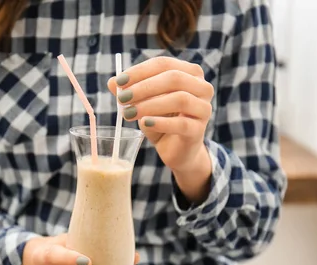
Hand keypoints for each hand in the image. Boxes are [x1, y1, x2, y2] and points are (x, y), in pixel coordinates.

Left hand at [108, 57, 213, 202]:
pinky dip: (161, 123)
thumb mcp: (144, 103)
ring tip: (128, 113)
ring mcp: (204, 108)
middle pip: (174, 78)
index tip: (119, 82)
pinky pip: (182, 123)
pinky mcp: (199, 130)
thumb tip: (112, 82)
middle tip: (122, 98)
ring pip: (180, 99)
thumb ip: (131, 91)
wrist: (176, 149)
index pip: (164, 64)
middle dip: (144, 87)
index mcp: (189, 73)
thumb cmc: (161, 120)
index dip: (140, 71)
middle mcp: (202, 87)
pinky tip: (144, 124)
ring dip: (150, 105)